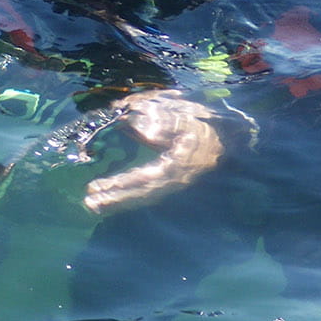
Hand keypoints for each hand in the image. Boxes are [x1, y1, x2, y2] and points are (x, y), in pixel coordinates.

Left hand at [82, 90, 241, 214]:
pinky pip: (146, 192)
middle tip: (88, 204)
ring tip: (93, 204)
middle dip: (114, 200)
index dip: (120, 184)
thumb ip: (163, 120)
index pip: (144, 179)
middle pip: (140, 194)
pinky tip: (111, 196)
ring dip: (118, 201)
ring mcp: (173, 184)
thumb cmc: (207, 125)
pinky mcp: (171, 182)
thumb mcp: (188, 116)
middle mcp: (174, 181)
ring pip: (142, 196)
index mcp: (178, 166)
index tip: (97, 187)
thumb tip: (136, 126)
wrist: (232, 138)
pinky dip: (128, 196)